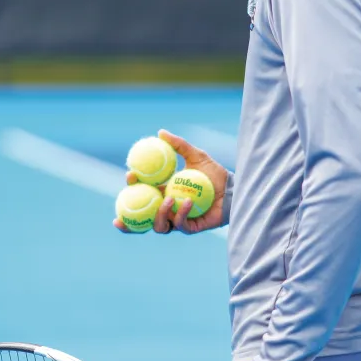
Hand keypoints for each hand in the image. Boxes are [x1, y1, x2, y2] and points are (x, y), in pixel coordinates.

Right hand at [113, 129, 228, 235]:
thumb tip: (160, 132)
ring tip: (167, 199)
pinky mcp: (190, 228)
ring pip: (159, 226)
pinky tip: (187, 201)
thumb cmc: (214, 173)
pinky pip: (181, 225)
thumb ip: (179, 145)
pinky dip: (181, 213)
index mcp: (163, 192)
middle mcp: (167, 209)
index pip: (142, 192)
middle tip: (128, 205)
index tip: (130, 175)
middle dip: (128, 217)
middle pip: (142, 218)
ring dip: (159, 214)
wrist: (232, 189)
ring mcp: (177, 220)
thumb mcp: (196, 155)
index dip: (132, 187)